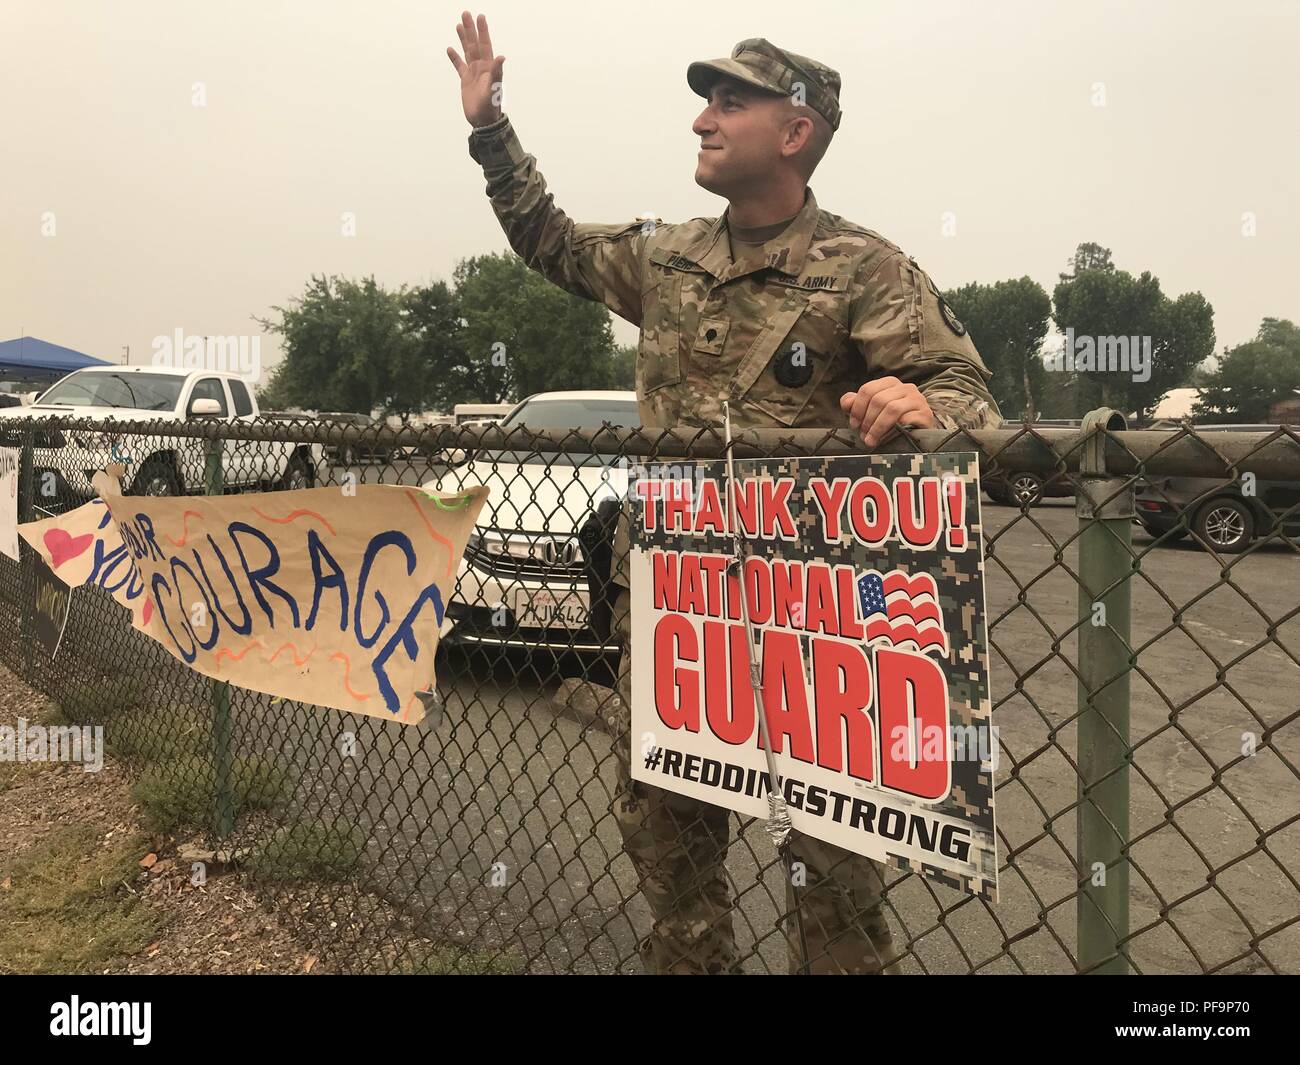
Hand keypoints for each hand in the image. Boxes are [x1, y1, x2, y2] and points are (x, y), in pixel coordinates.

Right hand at [446, 11, 504, 127]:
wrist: (483, 120)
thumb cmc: (490, 106)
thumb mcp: (493, 88)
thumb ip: (497, 72)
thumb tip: (502, 57)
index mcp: (489, 67)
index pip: (485, 44)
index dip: (483, 31)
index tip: (480, 17)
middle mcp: (482, 67)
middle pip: (475, 44)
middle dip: (471, 29)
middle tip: (466, 13)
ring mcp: (473, 73)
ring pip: (467, 51)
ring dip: (463, 39)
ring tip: (459, 25)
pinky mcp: (466, 80)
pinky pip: (459, 66)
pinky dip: (455, 58)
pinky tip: (450, 49)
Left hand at [840, 377, 934, 447]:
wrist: (919, 433)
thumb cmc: (892, 422)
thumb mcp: (872, 411)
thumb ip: (856, 404)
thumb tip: (847, 402)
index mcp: (890, 383)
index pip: (868, 389)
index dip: (857, 408)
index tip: (854, 424)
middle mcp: (905, 387)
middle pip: (878, 399)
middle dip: (867, 420)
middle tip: (863, 436)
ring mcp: (917, 399)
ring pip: (891, 409)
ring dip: (878, 427)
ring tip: (871, 440)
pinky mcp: (925, 414)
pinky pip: (906, 420)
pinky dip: (893, 430)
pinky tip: (888, 439)